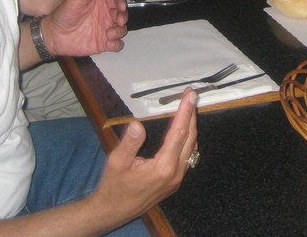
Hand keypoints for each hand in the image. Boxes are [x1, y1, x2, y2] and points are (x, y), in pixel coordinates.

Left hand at [43, 0, 128, 56]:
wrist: (53, 36)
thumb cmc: (63, 15)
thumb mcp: (74, 2)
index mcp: (100, 4)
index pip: (116, 0)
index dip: (122, 2)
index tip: (121, 7)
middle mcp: (105, 16)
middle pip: (122, 15)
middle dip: (123, 17)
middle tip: (118, 21)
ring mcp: (105, 30)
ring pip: (122, 30)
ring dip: (120, 31)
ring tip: (109, 34)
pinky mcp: (103, 44)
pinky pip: (117, 45)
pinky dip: (117, 44)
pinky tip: (109, 43)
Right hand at [88, 89, 197, 226]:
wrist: (114, 210)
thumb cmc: (114, 186)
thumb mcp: (117, 162)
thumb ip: (129, 143)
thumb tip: (137, 124)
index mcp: (163, 167)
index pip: (179, 133)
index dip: (185, 112)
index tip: (190, 95)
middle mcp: (175, 173)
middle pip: (190, 138)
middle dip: (192, 115)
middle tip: (191, 95)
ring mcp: (177, 178)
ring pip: (191, 148)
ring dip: (191, 127)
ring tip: (189, 108)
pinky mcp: (175, 181)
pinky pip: (187, 156)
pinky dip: (188, 139)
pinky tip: (184, 130)